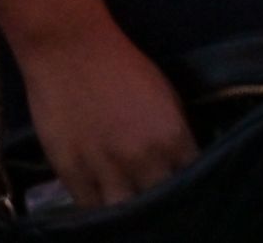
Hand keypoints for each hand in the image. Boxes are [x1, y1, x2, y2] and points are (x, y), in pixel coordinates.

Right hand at [15, 28, 196, 209]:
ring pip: (123, 213)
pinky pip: (88, 207)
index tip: (186, 187)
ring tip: (129, 201)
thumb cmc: (124, 67)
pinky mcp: (70, 174)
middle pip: (159, 200)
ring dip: (128, 209)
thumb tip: (183, 162)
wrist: (72, 50)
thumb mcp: (166, 98)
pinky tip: (102, 201)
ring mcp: (104, 170)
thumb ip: (175, 136)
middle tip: (157, 197)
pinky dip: (97, 206)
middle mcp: (142, 159)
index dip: (190, 184)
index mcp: (172, 137)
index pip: (192, 177)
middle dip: (161, 200)